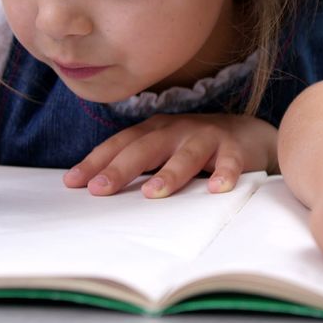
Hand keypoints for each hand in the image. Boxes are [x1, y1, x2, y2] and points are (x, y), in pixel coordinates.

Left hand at [63, 113, 277, 197]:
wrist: (249, 134)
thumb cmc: (196, 148)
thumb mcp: (163, 150)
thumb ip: (137, 165)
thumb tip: (96, 190)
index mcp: (154, 130)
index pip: (120, 145)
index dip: (96, 161)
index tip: (73, 182)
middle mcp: (177, 130)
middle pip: (145, 148)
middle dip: (122, 168)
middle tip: (101, 189)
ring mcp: (207, 136)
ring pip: (186, 154)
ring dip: (170, 172)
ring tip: (153, 193)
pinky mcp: (235, 148)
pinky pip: (230, 162)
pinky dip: (224, 173)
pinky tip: (217, 188)